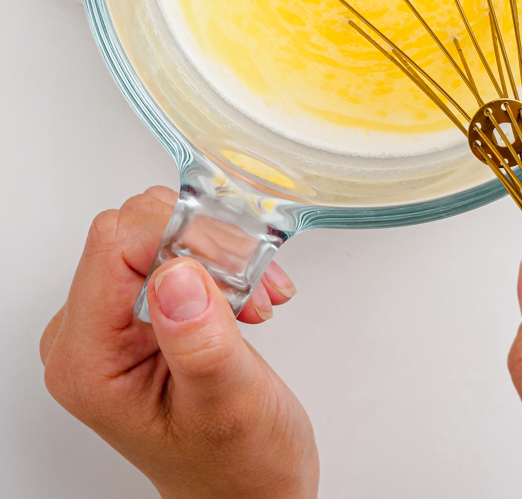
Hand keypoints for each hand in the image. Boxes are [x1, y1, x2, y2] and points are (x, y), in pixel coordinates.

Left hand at [40, 187, 317, 498]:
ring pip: (158, 227)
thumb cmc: (238, 466)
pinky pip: (173, 244)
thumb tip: (177, 274)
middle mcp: (87, 334)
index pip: (115, 244)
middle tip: (253, 282)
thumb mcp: (228, 405)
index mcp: (88, 361)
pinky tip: (250, 293)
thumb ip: (200, 342)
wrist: (249, 487)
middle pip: (134, 228)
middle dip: (207, 243)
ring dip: (220, 249)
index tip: (235, 262)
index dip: (180, 236)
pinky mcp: (139, 306)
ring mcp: (111, 318)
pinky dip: (221, 257)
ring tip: (257, 294)